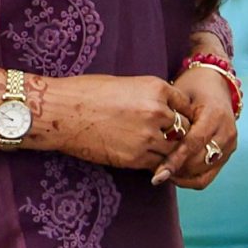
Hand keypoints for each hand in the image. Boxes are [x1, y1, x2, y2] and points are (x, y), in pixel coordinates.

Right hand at [34, 74, 190, 170]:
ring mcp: (147, 136)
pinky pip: (156, 163)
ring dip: (168, 151)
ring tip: (160, 151)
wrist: (60, 112)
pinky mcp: (134, 158)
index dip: (182, 114)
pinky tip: (146, 159)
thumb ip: (150, 97)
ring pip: (173, 149)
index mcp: (157, 88)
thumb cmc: (87, 93)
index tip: (177, 119)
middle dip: (179, 133)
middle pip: (184, 128)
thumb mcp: (127, 85)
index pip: (186, 104)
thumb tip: (164, 108)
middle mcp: (157, 111)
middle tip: (172, 138)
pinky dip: (155, 163)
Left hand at [156, 66, 240, 188]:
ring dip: (181, 176)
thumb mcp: (181, 97)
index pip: (194, 143)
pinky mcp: (228, 153)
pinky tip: (174, 175)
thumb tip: (155, 143)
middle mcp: (227, 131)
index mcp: (215, 115)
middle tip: (154, 174)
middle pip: (199, 161)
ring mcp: (230, 144)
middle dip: (176, 170)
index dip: (175, 160)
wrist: (215, 85)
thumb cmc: (192, 89)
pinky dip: (190, 179)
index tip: (158, 173)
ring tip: (162, 173)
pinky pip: (207, 176)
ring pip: (203, 173)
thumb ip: (172, 119)